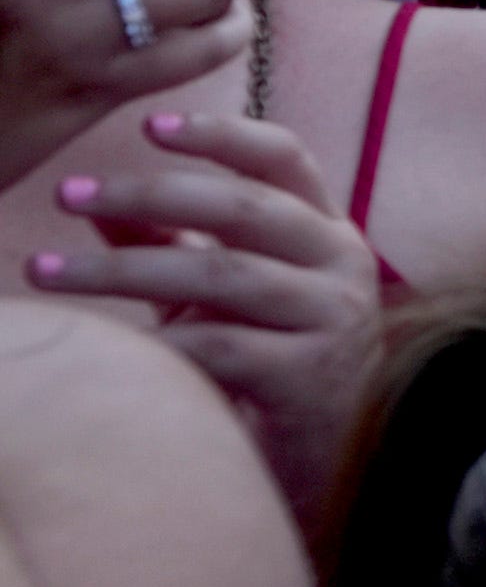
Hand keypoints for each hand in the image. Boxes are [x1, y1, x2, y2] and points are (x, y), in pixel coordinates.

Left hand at [33, 105, 375, 528]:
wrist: (332, 459)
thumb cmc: (272, 367)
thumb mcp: (221, 295)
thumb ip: (173, 242)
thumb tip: (96, 203)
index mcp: (325, 231)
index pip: (284, 159)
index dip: (221, 134)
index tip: (150, 126)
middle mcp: (342, 263)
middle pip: (242, 207)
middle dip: (146, 192)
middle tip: (66, 194)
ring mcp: (333, 317)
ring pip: (220, 274)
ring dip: (120, 268)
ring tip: (43, 271)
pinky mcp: (311, 375)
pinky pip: (219, 346)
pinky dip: (153, 342)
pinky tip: (102, 347)